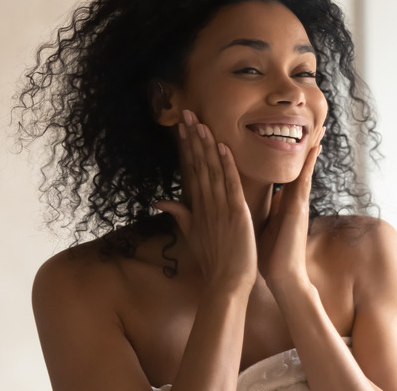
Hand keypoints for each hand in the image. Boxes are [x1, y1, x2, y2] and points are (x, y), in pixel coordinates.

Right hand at [155, 110, 256, 290]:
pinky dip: (226, 166)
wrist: (226, 284)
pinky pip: (230, 185)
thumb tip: (160, 200)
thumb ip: (180, 214)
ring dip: (206, 146)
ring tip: (200, 123)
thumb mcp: (192, 235)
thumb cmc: (213, 261)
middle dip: (192, 139)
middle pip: (197, 165)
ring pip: (211, 171)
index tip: (182, 126)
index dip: (186, 147)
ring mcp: (219, 208)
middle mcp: (205, 204)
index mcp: (197, 207)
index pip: (190, 171)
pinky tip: (222, 147)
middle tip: (186, 113)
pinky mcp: (236, 214)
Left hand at [257, 127, 324, 287]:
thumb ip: (261, 210)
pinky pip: (305, 181)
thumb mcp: (262, 226)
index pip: (287, 171)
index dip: (290, 152)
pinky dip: (309, 164)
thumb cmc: (270, 256)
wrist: (281, 277)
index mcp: (283, 202)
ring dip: (312, 148)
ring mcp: (299, 203)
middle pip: (300, 165)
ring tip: (320, 126)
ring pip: (305, 168)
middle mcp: (293, 199)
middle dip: (307, 144)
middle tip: (317, 120)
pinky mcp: (299, 209)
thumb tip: (253, 200)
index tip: (292, 132)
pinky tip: (314, 148)